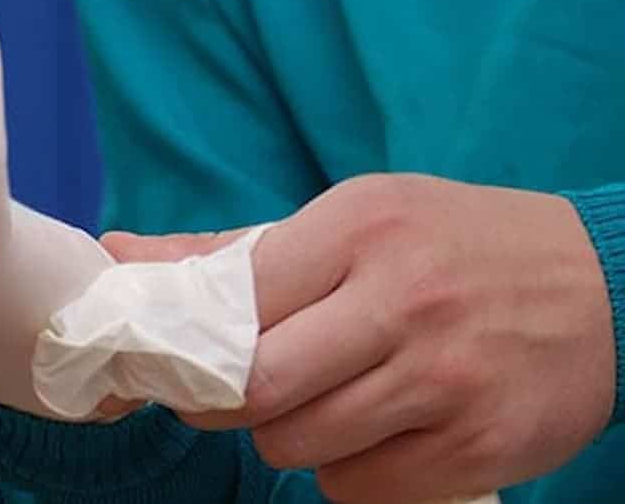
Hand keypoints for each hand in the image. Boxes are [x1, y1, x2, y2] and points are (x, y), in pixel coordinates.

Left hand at [102, 173, 614, 501]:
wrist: (607, 287)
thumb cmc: (453, 246)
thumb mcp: (352, 219)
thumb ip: (230, 249)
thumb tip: (119, 254)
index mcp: (360, 229)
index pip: (232, 304)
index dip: (187, 344)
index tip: (175, 358)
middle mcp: (402, 302)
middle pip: (255, 390)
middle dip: (224, 403)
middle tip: (231, 393)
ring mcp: (444, 381)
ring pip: (300, 446)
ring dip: (290, 436)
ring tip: (324, 400)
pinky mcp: (478, 448)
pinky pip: (360, 489)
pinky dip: (348, 471)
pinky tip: (379, 430)